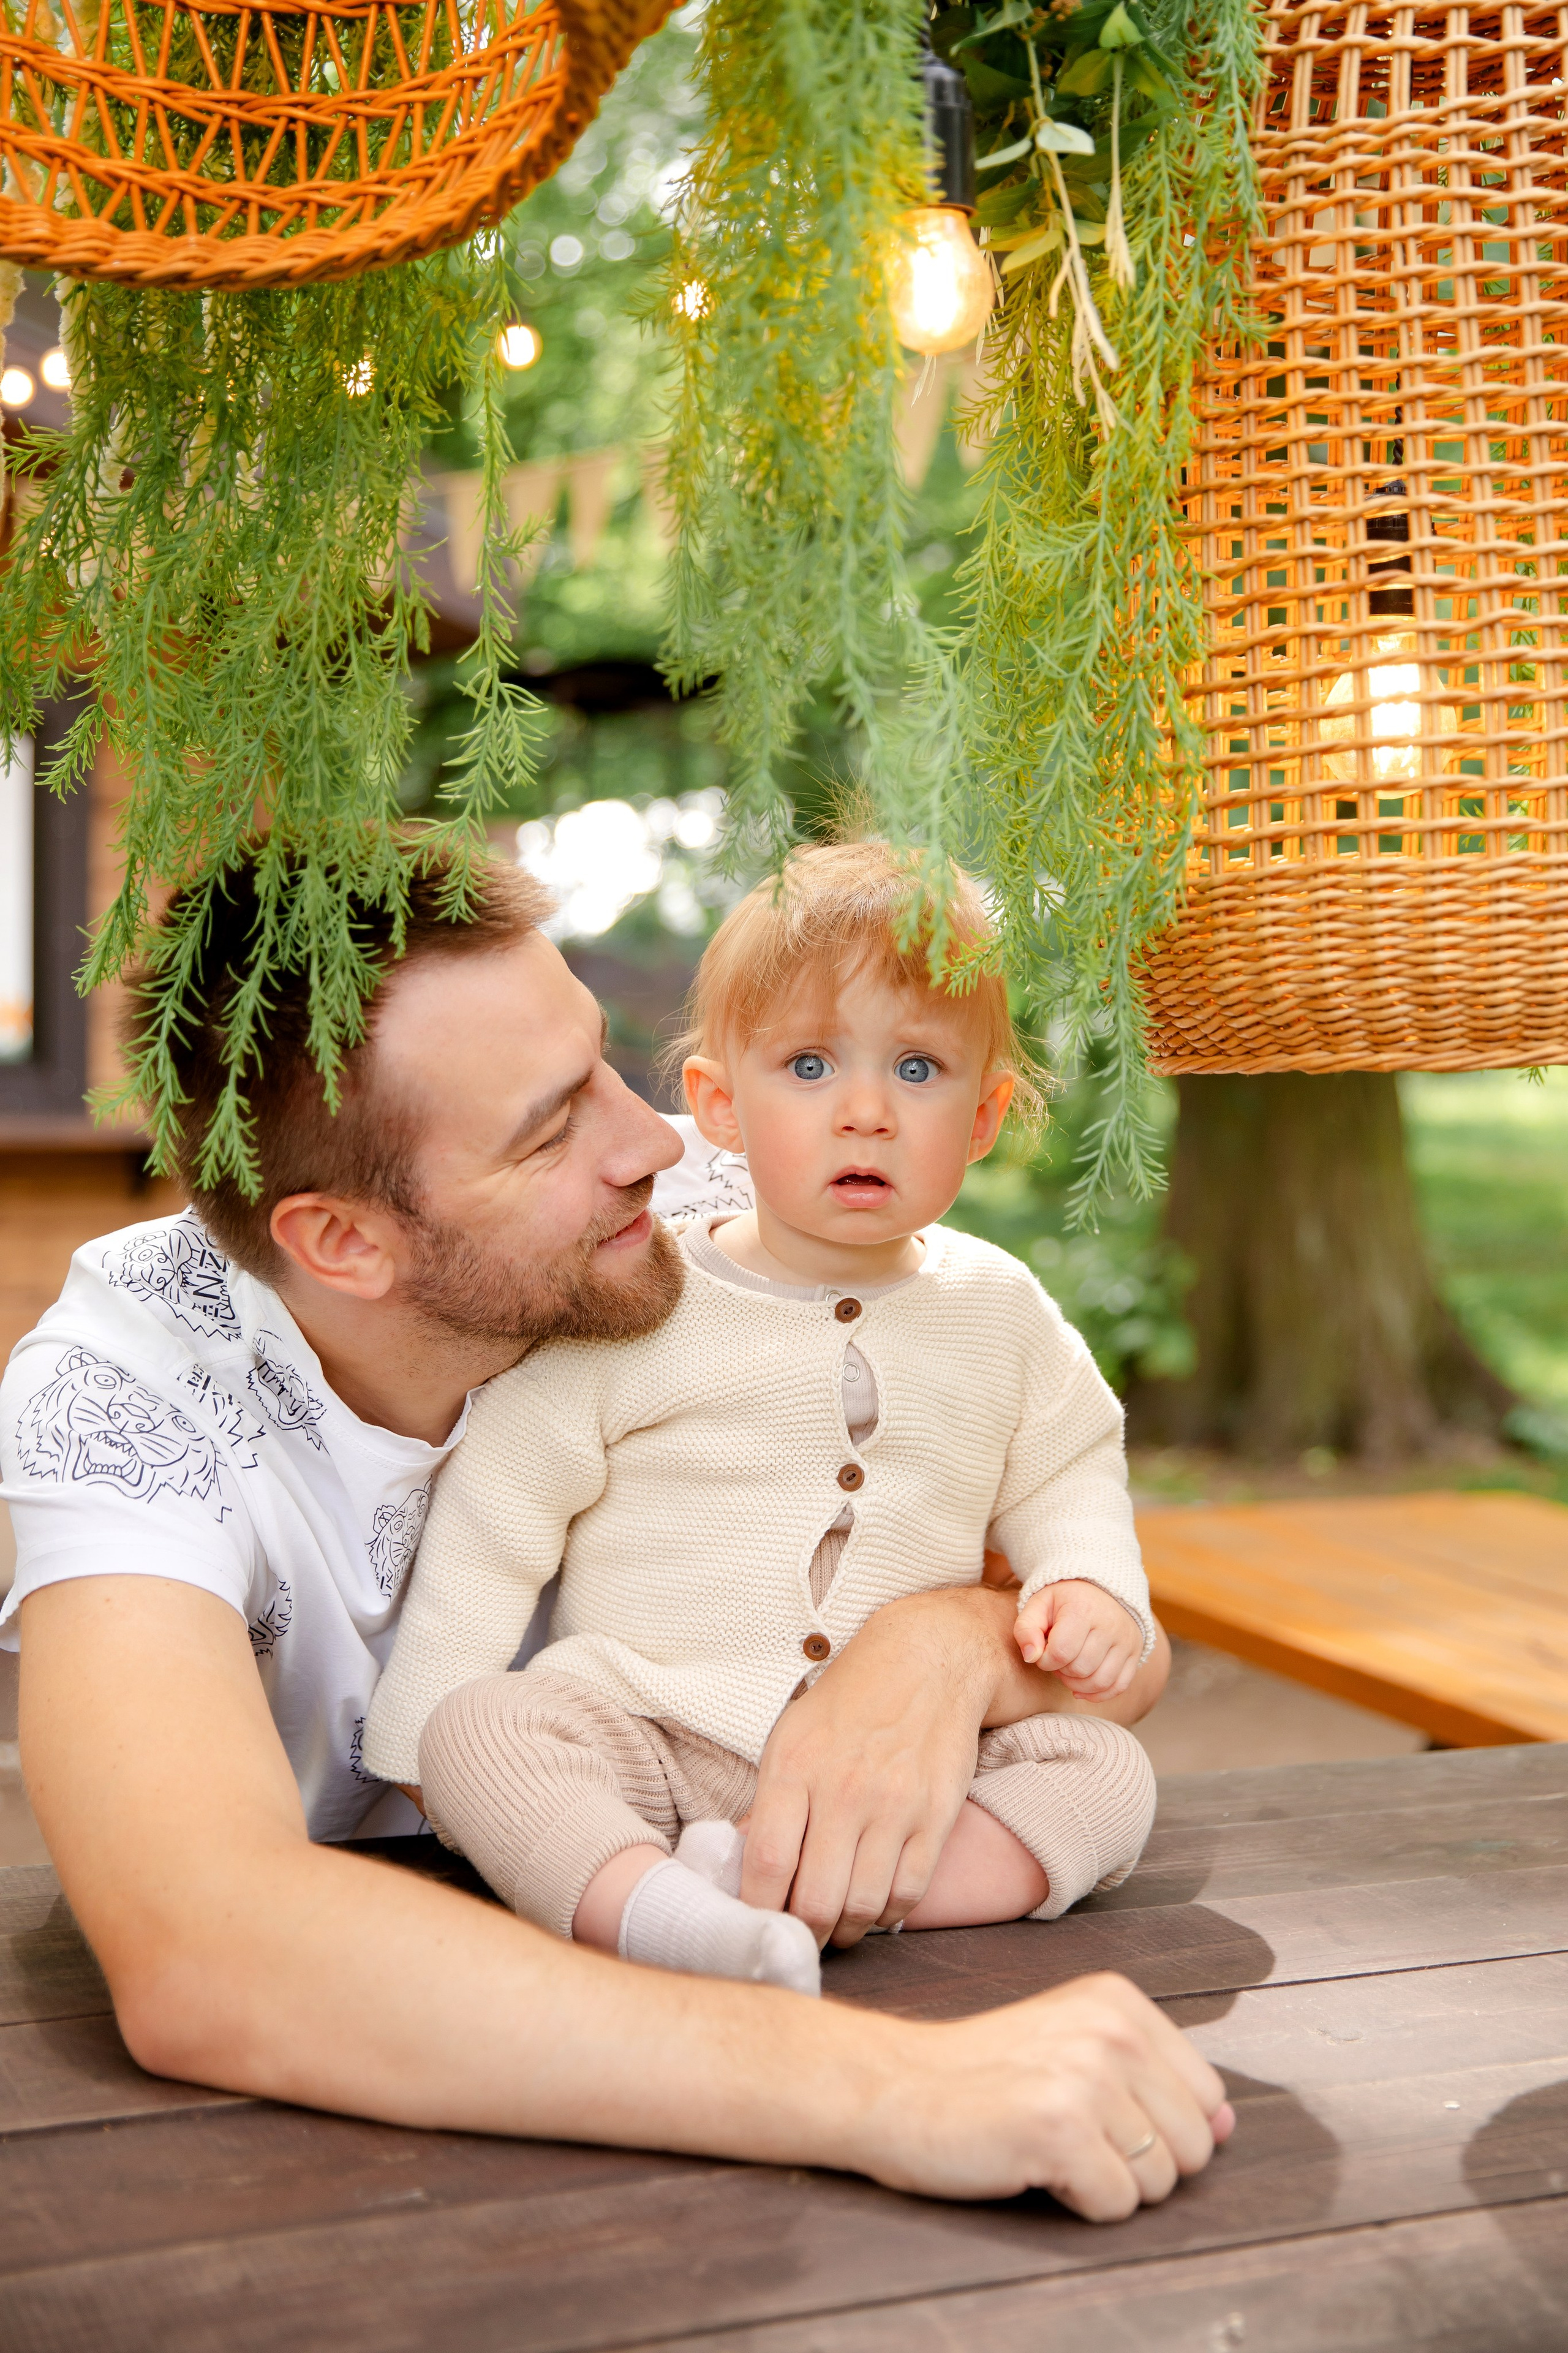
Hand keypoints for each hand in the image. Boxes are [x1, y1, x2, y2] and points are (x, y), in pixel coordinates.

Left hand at [742, 1587, 1002, 1947]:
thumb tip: (743, 1863)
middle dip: (802, 1932)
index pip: (766, 1863)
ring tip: (834, 1925)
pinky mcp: (936, 1816)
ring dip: (843, 1931)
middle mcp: (844, 1790)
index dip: (757, 1908)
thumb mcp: (790, 1736)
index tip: (756, 1921)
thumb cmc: (848, 1703)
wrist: (927, 1662)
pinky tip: (873, 1906)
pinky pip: (908, 1892)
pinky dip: (887, 1915)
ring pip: (863, 1906)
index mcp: (795, 1767)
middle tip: (797, 1933)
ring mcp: (895, 1806)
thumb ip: (768, 1802)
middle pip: (815, 1898)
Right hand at [861, 1973, 1235, 2217]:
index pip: (1207, 2096)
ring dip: (1108, 2183)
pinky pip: (1117, 2207)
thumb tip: (1229, 2124)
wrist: (895, 2087)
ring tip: (1051, 2146)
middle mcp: (1111, 2031)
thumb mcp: (1074, 2047)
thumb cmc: (983, 2074)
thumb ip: (1157, 2079)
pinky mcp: (1059, 2130)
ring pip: (1160, 2183)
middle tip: (1071, 2135)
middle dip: (1141, 2162)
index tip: (1100, 2115)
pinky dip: (1079, 2203)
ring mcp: (1086, 2077)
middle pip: (1194, 2146)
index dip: (1160, 2126)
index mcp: (1119, 2002)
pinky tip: (1033, 2164)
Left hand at [1013, 1579, 1141, 1700]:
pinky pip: (1119, 1686)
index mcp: (1083, 1609)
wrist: (1100, 1588)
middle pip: (1080, 1669)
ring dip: (1077, 1684)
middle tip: (1056, 1657)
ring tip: (1068, 1669)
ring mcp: (1126, 1641)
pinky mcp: (1135, 1653)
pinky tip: (1082, 1686)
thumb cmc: (1064, 1601)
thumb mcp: (1039, 1604)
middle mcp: (1110, 1625)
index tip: (1042, 1651)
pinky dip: (1098, 1694)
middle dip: (1061, 1670)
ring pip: (1100, 1681)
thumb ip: (1026, 1629)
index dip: (1045, 1660)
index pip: (1061, 1652)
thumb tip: (1030, 1657)